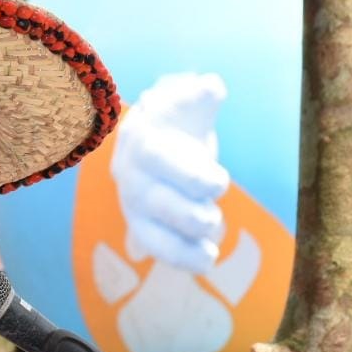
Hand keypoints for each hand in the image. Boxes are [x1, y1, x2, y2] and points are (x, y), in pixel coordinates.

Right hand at [111, 73, 230, 273]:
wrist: (159, 136)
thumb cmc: (178, 119)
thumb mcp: (188, 101)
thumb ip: (199, 94)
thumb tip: (210, 88)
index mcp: (141, 139)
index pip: (156, 159)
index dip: (186, 175)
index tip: (220, 183)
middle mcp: (131, 174)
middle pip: (153, 200)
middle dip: (186, 214)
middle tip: (213, 217)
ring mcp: (134, 204)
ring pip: (150, 231)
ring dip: (181, 244)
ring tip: (211, 250)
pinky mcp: (143, 226)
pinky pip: (157, 247)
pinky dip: (181, 259)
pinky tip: (206, 263)